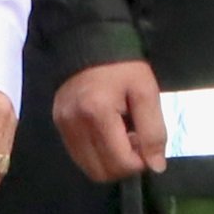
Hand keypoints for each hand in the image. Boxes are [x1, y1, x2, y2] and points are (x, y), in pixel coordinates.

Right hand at [51, 56, 166, 183]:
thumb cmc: (122, 66)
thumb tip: (155, 166)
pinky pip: (79, 156)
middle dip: (124, 165)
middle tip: (135, 140)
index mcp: (97, 113)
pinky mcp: (58, 125)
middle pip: (102, 172)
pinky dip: (97, 154)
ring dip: (110, 162)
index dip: (140, 162)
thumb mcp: (146, 92)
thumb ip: (153, 130)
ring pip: (89, 168)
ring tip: (121, 137)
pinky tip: (107, 134)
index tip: (147, 143)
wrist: (89, 41)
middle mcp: (75, 124)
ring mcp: (63, 126)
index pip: (121, 162)